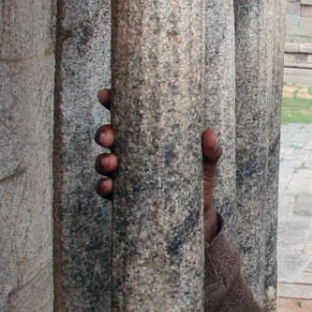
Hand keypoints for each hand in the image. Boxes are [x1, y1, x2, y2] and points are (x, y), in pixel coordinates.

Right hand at [94, 89, 222, 242]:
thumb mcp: (206, 165)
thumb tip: (209, 133)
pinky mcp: (126, 196)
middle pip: (109, 137)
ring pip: (104, 162)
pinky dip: (103, 186)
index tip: (105, 95)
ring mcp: (127, 174)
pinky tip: (108, 185)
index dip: (112, 103)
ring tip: (111, 162)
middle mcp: (133, 153)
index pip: (126, 116)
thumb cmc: (199, 182)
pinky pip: (107, 189)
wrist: (198, 216)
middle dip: (104, 133)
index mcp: (148, 138)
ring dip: (102, 160)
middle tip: (109, 137)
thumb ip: (210, 151)